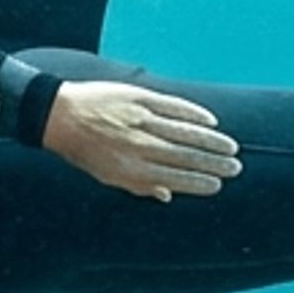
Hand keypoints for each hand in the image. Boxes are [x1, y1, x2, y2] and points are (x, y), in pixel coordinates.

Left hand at [43, 80, 239, 201]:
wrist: (58, 114)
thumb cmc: (83, 149)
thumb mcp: (106, 175)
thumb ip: (138, 185)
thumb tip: (167, 195)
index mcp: (130, 170)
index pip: (174, 178)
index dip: (198, 182)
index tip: (218, 184)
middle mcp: (138, 146)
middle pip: (185, 157)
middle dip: (213, 163)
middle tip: (235, 167)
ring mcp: (140, 120)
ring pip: (184, 133)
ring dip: (210, 141)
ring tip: (231, 147)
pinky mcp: (139, 97)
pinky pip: (173, 107)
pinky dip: (193, 114)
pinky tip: (210, 121)